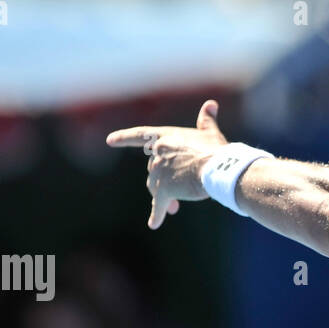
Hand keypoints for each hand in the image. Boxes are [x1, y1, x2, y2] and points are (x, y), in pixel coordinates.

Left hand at [106, 99, 228, 228]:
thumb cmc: (216, 149)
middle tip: (180, 186)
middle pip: (154, 169)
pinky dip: (157, 214)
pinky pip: (158, 205)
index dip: (124, 137)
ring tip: (176, 205)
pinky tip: (154, 223)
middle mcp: (157, 154)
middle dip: (165, 179)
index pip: (140, 135)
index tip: (109, 140)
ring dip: (165, 195)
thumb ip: (206, 120)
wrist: (218, 168)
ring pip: (156, 186)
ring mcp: (158, 173)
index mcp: (165, 137)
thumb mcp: (210, 133)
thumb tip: (211, 104)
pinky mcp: (163, 191)